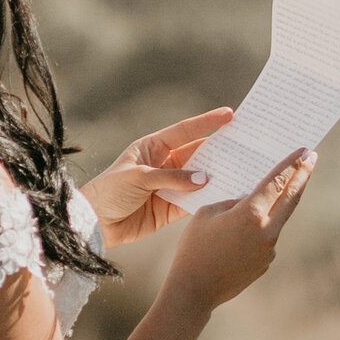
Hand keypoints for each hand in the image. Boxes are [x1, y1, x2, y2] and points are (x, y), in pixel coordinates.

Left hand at [85, 109, 235, 247]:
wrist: (94, 224)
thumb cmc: (110, 191)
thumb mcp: (140, 178)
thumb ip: (172, 178)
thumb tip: (204, 179)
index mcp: (152, 147)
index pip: (184, 131)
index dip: (207, 122)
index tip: (230, 115)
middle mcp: (163, 165)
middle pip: (197, 155)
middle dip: (219, 151)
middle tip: (244, 146)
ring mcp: (169, 187)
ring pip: (199, 179)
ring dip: (217, 176)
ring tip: (242, 171)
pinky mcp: (170, 209)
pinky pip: (194, 202)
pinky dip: (208, 200)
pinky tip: (227, 196)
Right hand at [161, 149, 314, 309]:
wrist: (194, 290)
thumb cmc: (194, 248)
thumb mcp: (207, 213)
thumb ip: (233, 202)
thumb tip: (249, 199)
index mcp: (251, 213)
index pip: (277, 181)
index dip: (291, 164)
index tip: (304, 151)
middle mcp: (267, 230)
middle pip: (292, 197)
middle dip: (303, 175)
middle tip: (312, 158)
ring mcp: (269, 249)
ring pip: (279, 218)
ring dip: (282, 201)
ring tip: (283, 186)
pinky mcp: (266, 262)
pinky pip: (267, 237)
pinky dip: (263, 226)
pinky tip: (249, 225)